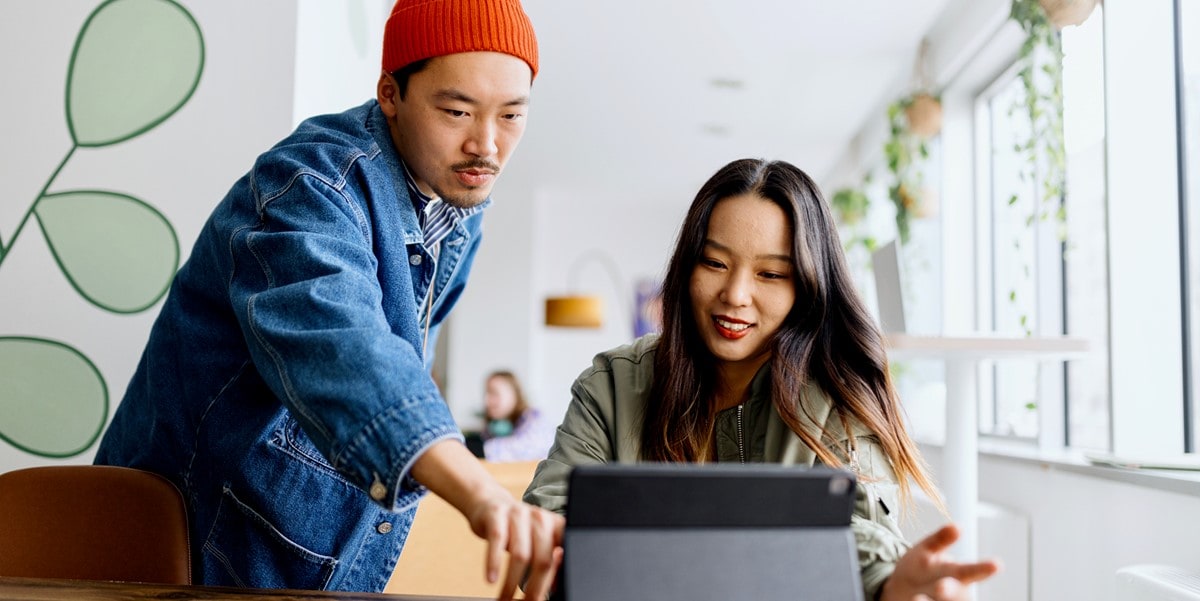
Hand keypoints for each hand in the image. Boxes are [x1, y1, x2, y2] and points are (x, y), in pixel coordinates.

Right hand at [410, 439, 563, 600]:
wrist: (489, 503)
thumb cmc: (517, 529)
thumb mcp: (537, 540)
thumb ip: (549, 559)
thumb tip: (555, 587)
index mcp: (556, 525)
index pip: (565, 553)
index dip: (559, 578)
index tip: (550, 595)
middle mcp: (540, 518)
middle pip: (543, 559)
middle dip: (536, 588)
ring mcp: (518, 514)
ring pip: (520, 554)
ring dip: (511, 582)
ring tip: (505, 598)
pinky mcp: (497, 515)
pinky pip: (497, 542)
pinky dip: (494, 564)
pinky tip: (491, 579)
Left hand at [880, 524, 999, 600]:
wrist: (900, 591)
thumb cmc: (921, 569)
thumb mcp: (928, 550)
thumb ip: (941, 539)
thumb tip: (957, 527)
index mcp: (957, 574)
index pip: (971, 571)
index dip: (983, 569)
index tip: (996, 564)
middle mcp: (952, 592)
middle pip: (955, 593)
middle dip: (949, 590)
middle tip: (941, 587)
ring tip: (919, 597)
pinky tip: (915, 600)